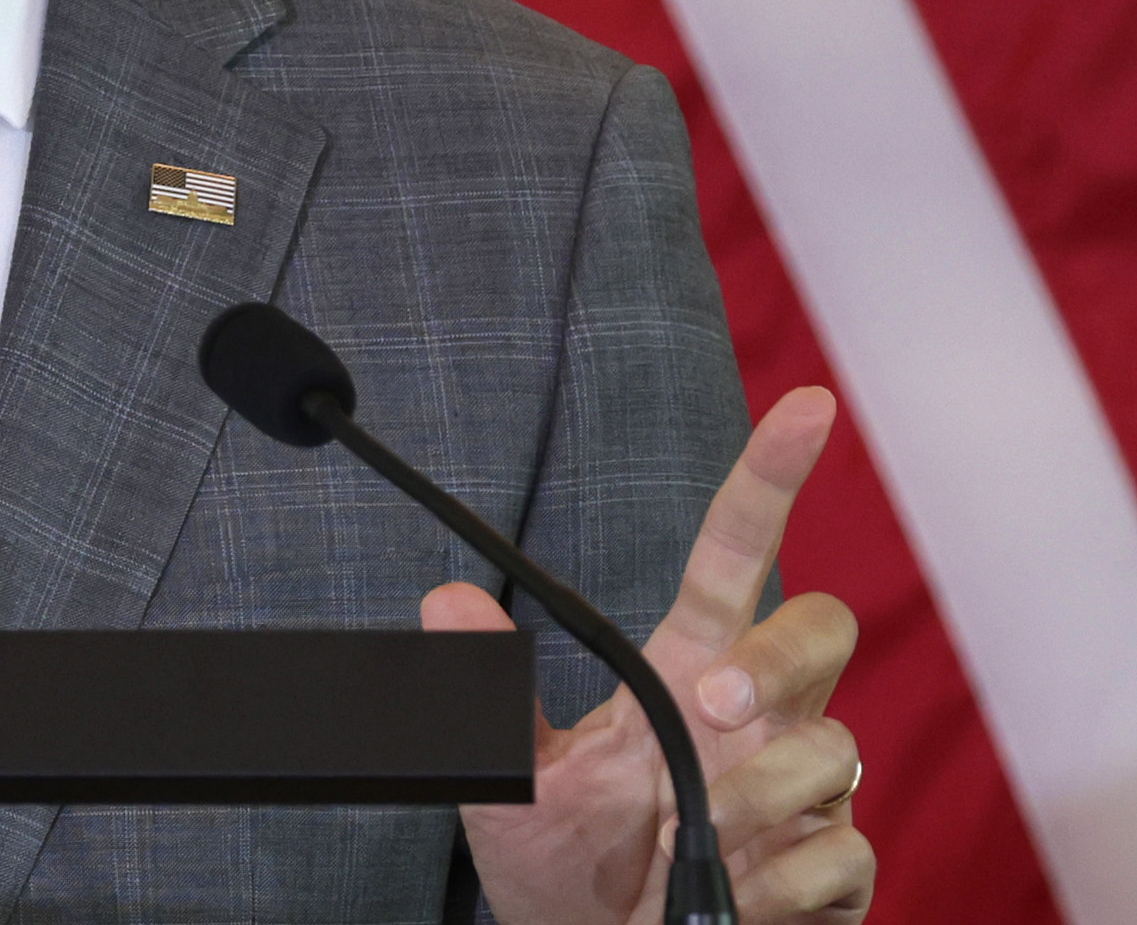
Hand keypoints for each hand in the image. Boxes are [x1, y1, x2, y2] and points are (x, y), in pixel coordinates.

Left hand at [423, 387, 873, 922]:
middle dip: (779, 662)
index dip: (770, 479)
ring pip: (832, 751)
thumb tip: (442, 602)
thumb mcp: (505, 775)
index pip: (735, 555)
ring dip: (750, 802)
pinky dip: (776, 882)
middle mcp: (754, 716)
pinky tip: (728, 897)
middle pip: (820, 631)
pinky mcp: (831, 869)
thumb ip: (486, 690)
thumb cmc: (561, 856)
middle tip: (712, 706)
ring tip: (682, 842)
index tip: (806, 407)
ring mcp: (803, 790)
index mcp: (683, 667)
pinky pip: (840, 855)